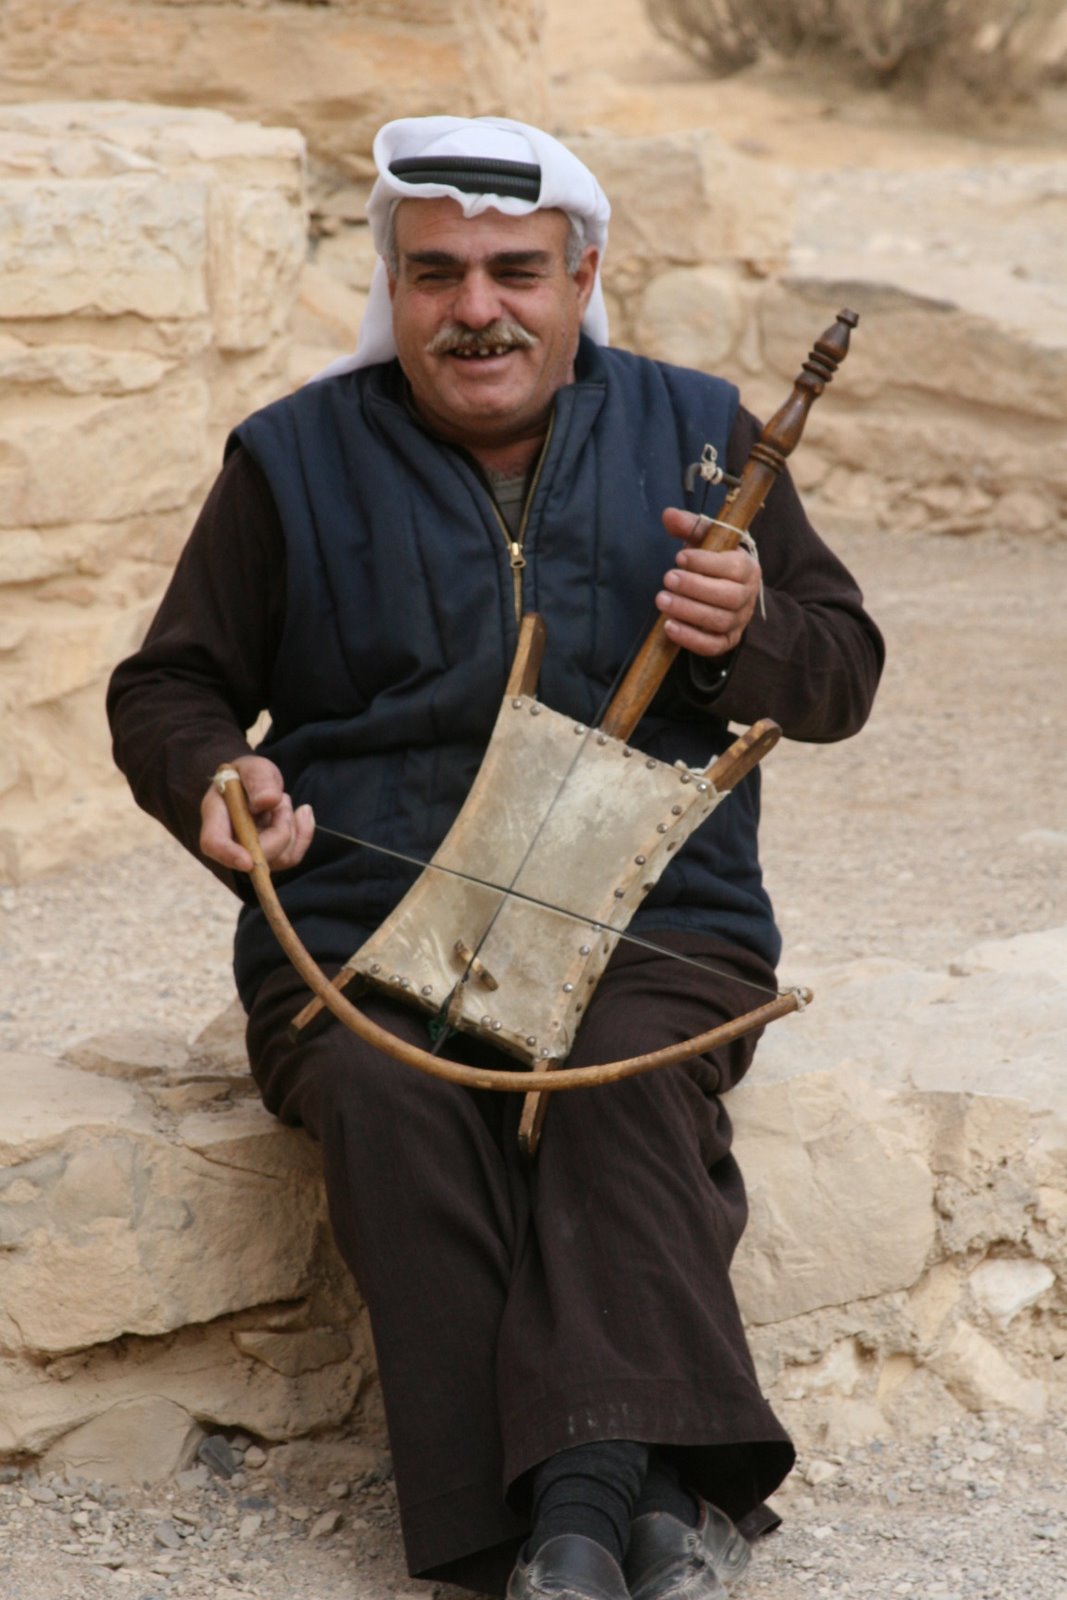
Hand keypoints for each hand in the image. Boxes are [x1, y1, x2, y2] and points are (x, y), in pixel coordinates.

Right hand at [199, 754, 313, 873]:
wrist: (256, 786)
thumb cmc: (249, 776)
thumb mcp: (254, 767)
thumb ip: (258, 778)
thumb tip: (267, 801)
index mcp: (216, 816)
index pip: (214, 843)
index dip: (229, 854)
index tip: (248, 861)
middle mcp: (229, 842)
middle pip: (255, 856)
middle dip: (279, 828)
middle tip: (281, 801)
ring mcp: (249, 855)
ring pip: (278, 857)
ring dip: (290, 825)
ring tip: (282, 803)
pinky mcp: (269, 859)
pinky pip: (292, 856)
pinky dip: (303, 833)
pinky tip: (301, 814)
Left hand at [655, 506, 761, 657]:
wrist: (726, 594)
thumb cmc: (713, 564)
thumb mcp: (706, 541)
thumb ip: (690, 526)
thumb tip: (668, 515)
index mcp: (747, 568)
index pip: (733, 566)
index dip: (706, 563)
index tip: (680, 558)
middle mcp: (747, 596)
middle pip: (728, 596)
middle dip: (695, 587)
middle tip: (667, 579)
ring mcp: (738, 621)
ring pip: (718, 620)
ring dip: (688, 611)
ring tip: (662, 600)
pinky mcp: (726, 641)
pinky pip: (712, 645)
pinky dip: (690, 638)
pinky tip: (669, 627)